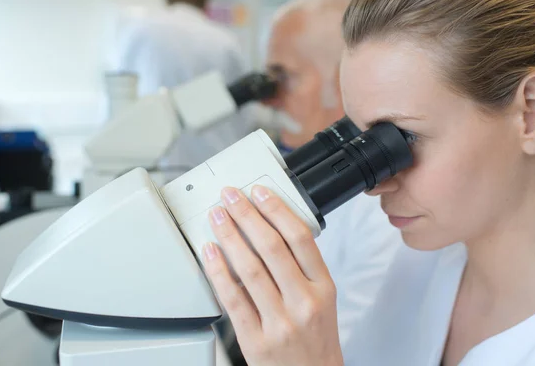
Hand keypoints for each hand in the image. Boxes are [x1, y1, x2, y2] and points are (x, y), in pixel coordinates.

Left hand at [202, 185, 342, 365]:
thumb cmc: (316, 341)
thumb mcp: (324, 301)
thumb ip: (303, 269)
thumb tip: (272, 229)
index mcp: (323, 288)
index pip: (301, 238)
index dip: (278, 210)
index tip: (260, 192)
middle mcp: (304, 303)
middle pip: (272, 248)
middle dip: (247, 216)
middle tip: (231, 196)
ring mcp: (279, 322)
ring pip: (250, 269)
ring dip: (229, 237)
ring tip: (218, 217)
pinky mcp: (255, 340)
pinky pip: (232, 299)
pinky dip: (218, 271)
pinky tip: (210, 252)